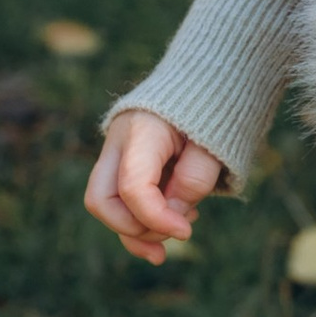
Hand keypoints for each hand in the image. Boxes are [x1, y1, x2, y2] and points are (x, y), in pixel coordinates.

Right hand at [85, 111, 226, 263]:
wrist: (201, 84)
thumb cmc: (210, 112)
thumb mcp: (216, 142)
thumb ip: (195, 179)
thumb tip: (172, 214)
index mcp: (141, 130)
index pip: (132, 186)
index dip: (156, 218)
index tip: (185, 231)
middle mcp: (117, 143)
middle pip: (100, 201)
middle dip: (134, 229)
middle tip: (178, 232)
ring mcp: (115, 156)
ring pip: (106, 207)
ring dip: (139, 232)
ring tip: (182, 230)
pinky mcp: (123, 168)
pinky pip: (120, 204)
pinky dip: (142, 224)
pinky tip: (173, 228)